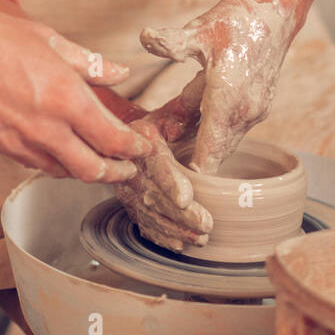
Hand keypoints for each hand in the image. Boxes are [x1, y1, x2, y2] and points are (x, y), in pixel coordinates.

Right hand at [0, 3, 153, 182]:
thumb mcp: (46, 39)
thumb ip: (87, 62)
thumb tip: (119, 71)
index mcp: (65, 98)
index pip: (111, 139)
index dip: (133, 150)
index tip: (143, 148)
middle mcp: (46, 128)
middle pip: (92, 170)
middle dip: (116, 173)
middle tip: (127, 170)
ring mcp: (20, 142)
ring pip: (63, 172)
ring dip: (85, 172)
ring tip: (97, 163)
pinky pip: (35, 164)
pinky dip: (55, 164)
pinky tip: (59, 153)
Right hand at [109, 75, 213, 251]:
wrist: (129, 136)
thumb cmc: (161, 122)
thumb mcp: (174, 109)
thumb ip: (190, 104)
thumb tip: (210, 90)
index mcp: (139, 135)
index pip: (155, 161)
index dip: (169, 181)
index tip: (186, 197)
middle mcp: (127, 163)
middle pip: (152, 193)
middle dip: (180, 214)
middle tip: (205, 225)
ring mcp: (124, 186)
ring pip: (148, 212)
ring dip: (174, 229)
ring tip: (200, 238)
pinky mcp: (127, 203)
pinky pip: (141, 223)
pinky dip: (160, 236)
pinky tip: (178, 244)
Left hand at [140, 0, 306, 173]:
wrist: (277, 10)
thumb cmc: (239, 19)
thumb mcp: (200, 30)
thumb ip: (172, 42)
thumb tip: (144, 37)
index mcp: (228, 99)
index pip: (208, 157)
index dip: (184, 170)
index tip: (161, 168)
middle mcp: (245, 112)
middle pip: (213, 154)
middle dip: (185, 153)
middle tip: (155, 144)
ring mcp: (255, 111)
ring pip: (223, 140)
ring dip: (198, 137)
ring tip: (166, 124)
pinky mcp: (259, 106)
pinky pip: (232, 126)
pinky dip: (211, 124)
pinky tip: (189, 108)